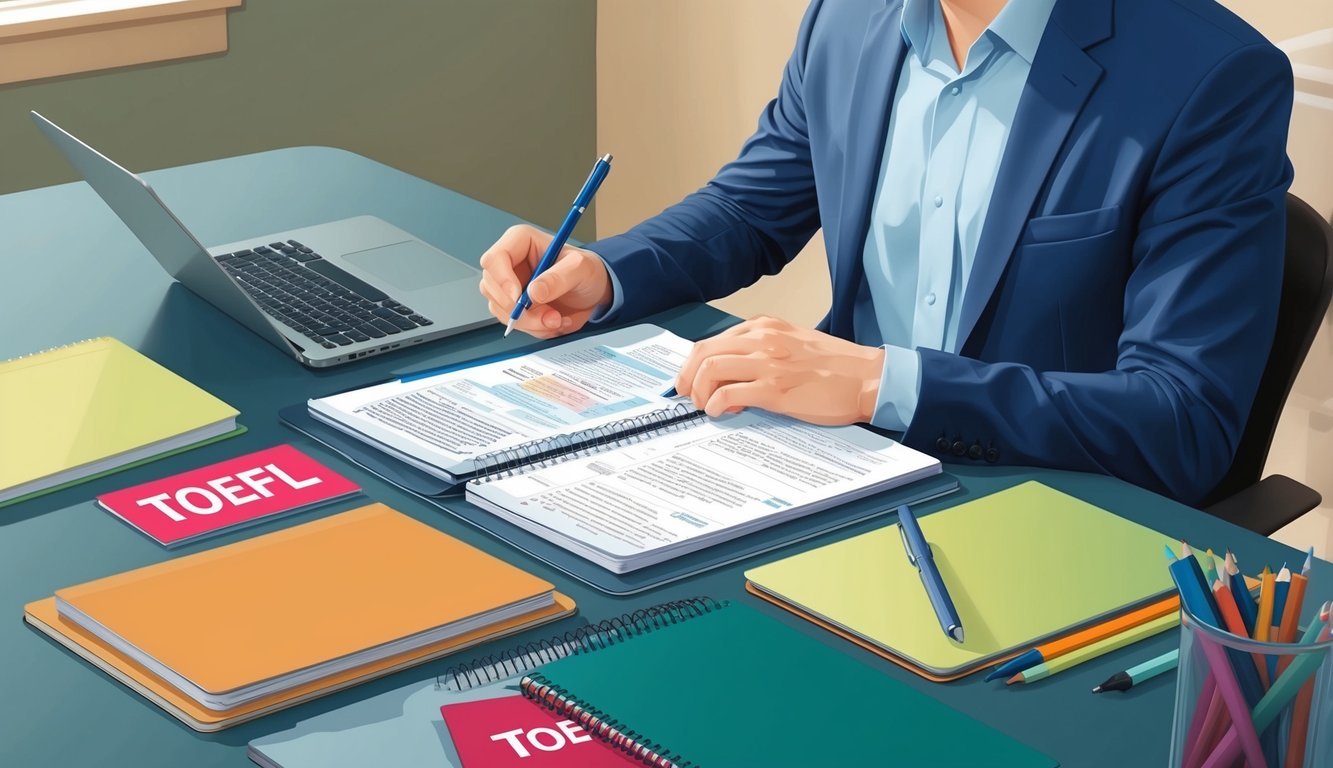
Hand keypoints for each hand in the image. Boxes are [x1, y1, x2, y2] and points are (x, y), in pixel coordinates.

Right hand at [478, 225, 613, 338]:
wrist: (593, 291)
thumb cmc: (587, 271)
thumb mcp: (580, 269)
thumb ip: (558, 278)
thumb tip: (533, 292)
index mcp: (520, 242)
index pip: (494, 258)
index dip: (502, 279)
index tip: (518, 298)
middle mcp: (509, 262)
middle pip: (492, 287)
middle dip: (519, 309)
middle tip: (550, 317)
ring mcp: (508, 285)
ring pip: (500, 308)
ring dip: (529, 322)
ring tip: (557, 320)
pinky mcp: (513, 305)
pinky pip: (512, 322)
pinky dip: (533, 328)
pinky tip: (553, 322)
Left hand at [675, 316, 885, 425]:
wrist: (867, 378)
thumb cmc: (835, 366)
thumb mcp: (793, 343)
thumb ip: (763, 349)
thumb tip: (733, 372)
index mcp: (766, 326)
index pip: (714, 339)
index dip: (694, 362)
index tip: (690, 378)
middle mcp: (763, 339)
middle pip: (704, 350)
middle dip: (687, 375)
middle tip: (686, 394)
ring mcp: (769, 363)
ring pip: (711, 367)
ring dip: (698, 390)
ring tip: (704, 405)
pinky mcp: (775, 389)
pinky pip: (729, 393)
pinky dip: (716, 404)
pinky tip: (720, 412)